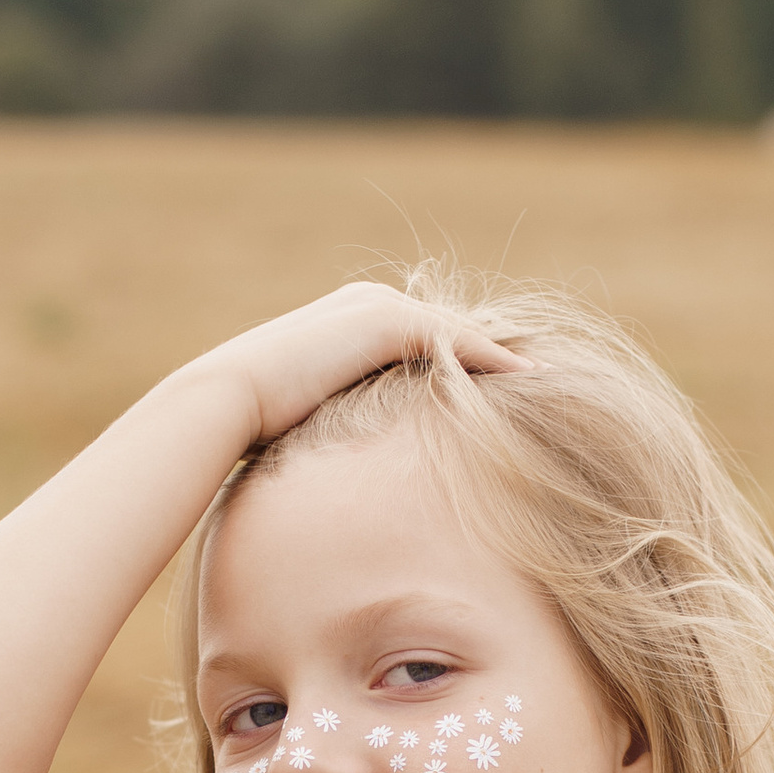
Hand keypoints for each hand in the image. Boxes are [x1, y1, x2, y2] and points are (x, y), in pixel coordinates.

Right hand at [203, 283, 517, 444]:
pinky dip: (494, 356)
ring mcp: (377, 306)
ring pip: (459, 330)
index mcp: (349, 321)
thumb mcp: (306, 422)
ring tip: (547, 376)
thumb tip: (346, 470)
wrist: (226, 400)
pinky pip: (457, 339)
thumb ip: (335, 426)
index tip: (503, 387)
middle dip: (494, 350)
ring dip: (504, 353)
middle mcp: (368, 302)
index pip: (422, 339)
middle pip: (449, 328)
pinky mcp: (386, 322)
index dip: (465, 362)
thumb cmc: (253, 425)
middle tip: (541, 374)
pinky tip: (529, 378)